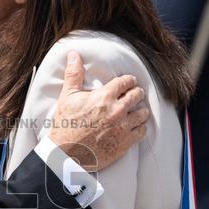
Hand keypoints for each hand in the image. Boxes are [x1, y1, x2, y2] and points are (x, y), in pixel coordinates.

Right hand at [50, 50, 148, 170]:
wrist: (66, 154)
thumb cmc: (65, 125)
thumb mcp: (67, 97)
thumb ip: (73, 74)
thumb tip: (73, 54)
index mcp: (104, 97)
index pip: (125, 82)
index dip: (128, 80)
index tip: (128, 82)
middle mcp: (117, 111)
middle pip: (137, 95)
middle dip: (136, 92)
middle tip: (134, 94)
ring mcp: (123, 127)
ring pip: (143, 113)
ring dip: (140, 110)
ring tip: (136, 110)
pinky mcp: (125, 143)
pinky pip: (142, 131)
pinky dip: (140, 127)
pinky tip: (135, 126)